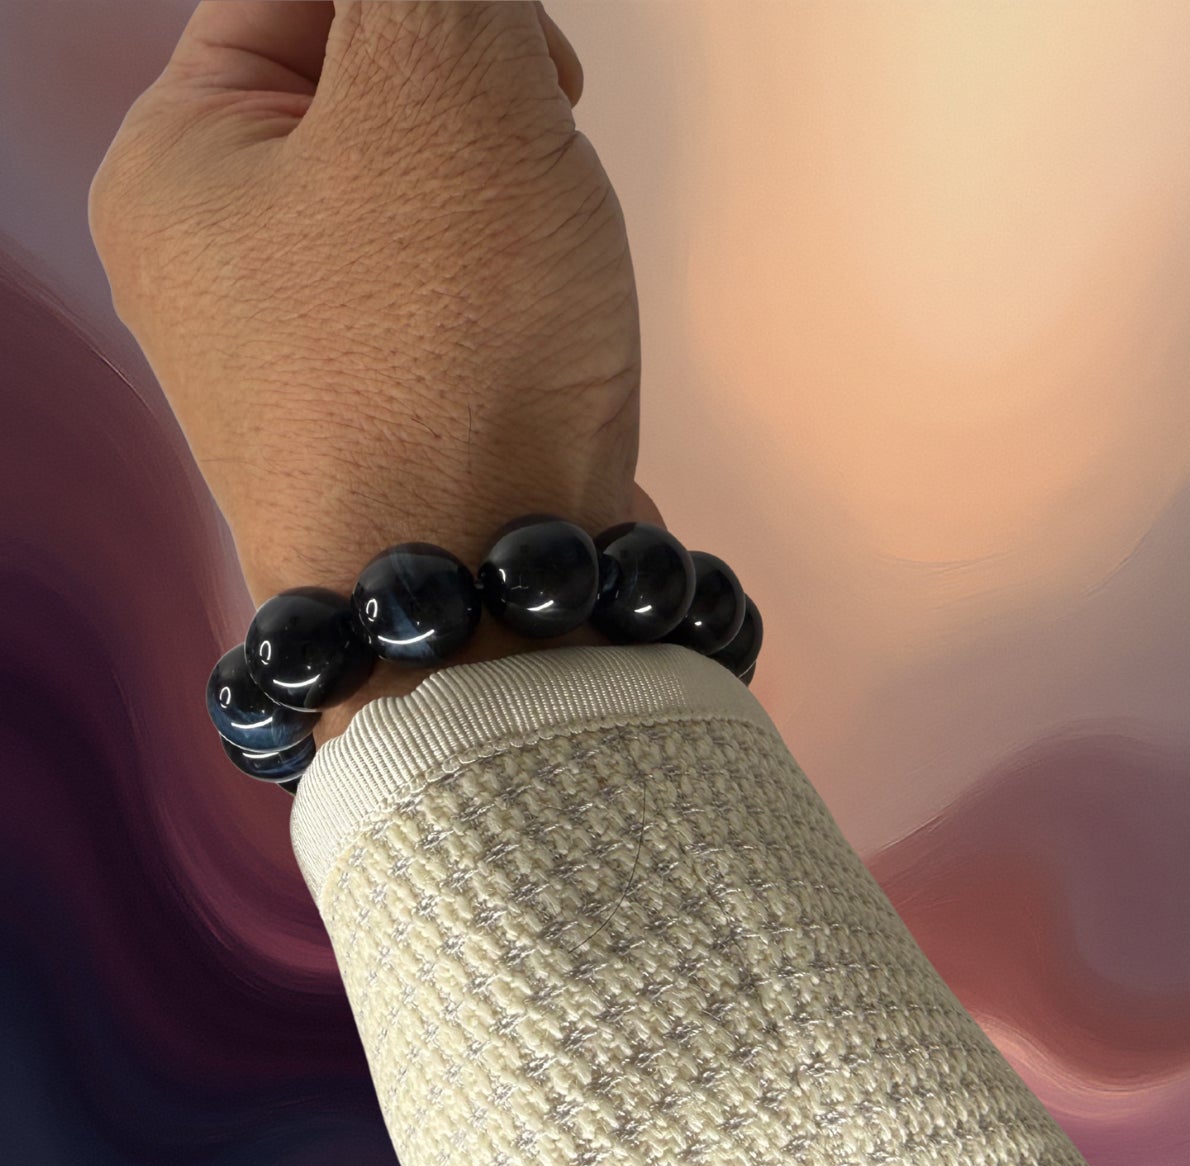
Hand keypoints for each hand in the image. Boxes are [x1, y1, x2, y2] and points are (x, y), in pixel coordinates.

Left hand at [89, 1, 665, 741]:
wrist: (487, 617)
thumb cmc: (447, 371)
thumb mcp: (444, 94)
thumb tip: (447, 0)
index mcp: (179, 164)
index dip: (441, 2)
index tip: (532, 70)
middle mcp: (219, 272)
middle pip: (374, 107)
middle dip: (490, 126)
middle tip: (539, 185)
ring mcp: (304, 366)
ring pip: (434, 215)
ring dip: (520, 222)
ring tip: (549, 297)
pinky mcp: (388, 435)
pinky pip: (461, 317)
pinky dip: (521, 311)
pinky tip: (548, 361)